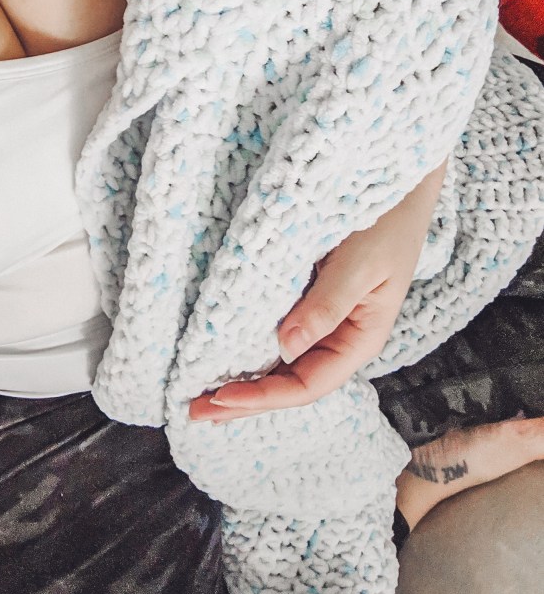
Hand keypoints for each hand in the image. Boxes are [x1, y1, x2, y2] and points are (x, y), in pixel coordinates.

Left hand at [188, 159, 447, 422]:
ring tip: (199, 392)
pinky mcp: (309, 296)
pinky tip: (221, 351)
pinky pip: (277, 331)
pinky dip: (248, 346)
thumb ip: (326, 305)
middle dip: (244, 401)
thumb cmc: (387, 220)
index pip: (307, 385)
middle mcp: (340, 336)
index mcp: (360, 338)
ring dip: (243, 378)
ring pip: (281, 362)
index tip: (218, 396)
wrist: (399, 182)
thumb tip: (285, 349)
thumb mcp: (360, 264)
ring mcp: (324, 319)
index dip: (263, 397)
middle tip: (193, 411)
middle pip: (289, 382)